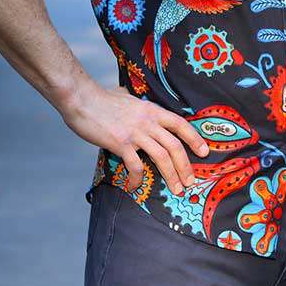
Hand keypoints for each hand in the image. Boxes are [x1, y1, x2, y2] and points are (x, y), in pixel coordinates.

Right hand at [60, 84, 209, 194]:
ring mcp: (135, 132)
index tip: (204, 152)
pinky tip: (135, 187)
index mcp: (151, 110)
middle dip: (186, 166)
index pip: (180, 124)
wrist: (82, 99)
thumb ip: (135, 102)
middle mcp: (148, 121)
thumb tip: (132, 98)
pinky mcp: (121, 143)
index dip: (194, 139)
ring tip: (176, 190)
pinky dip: (138, 179)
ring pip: (161, 157)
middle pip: (175, 145)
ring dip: (171, 176)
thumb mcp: (126, 96)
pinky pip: (135, 166)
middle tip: (191, 182)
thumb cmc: (101, 98)